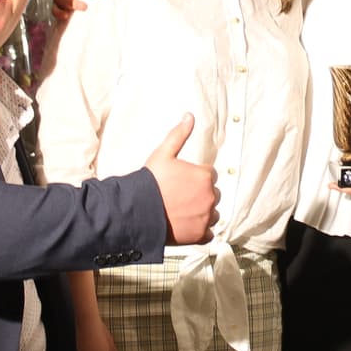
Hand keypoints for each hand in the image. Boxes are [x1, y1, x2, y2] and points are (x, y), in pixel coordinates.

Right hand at [144, 114, 218, 243]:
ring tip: (182, 211)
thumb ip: (179, 134)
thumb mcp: (163, 154)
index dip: (195, 177)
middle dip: (200, 194)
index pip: (210, 175)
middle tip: (179, 197)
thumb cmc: (150, 181)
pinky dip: (200, 230)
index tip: (181, 182)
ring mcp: (206, 217)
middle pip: (213, 194)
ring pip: (213, 213)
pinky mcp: (200, 235)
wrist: (137, 211)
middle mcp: (210, 197)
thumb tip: (189, 116)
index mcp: (205, 176)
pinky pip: (208, 233)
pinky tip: (185, 225)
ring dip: (202, 212)